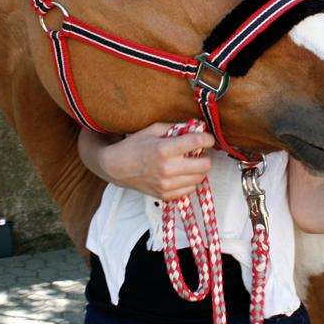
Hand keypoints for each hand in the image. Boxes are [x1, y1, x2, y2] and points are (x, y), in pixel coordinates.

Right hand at [98, 122, 213, 200]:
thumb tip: (198, 128)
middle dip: (205, 156)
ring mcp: (166, 185)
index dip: (207, 138)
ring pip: (199, 178)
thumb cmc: (135, 146)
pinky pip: (189, 189)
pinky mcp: (165, 195)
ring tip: (186, 163)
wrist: (116, 167)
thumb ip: (176, 128)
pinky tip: (180, 174)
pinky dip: (188, 181)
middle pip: (205, 165)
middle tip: (197, 152)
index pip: (198, 142)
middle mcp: (167, 169)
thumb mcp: (153, 129)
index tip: (206, 138)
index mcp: (164, 149)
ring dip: (197, 169)